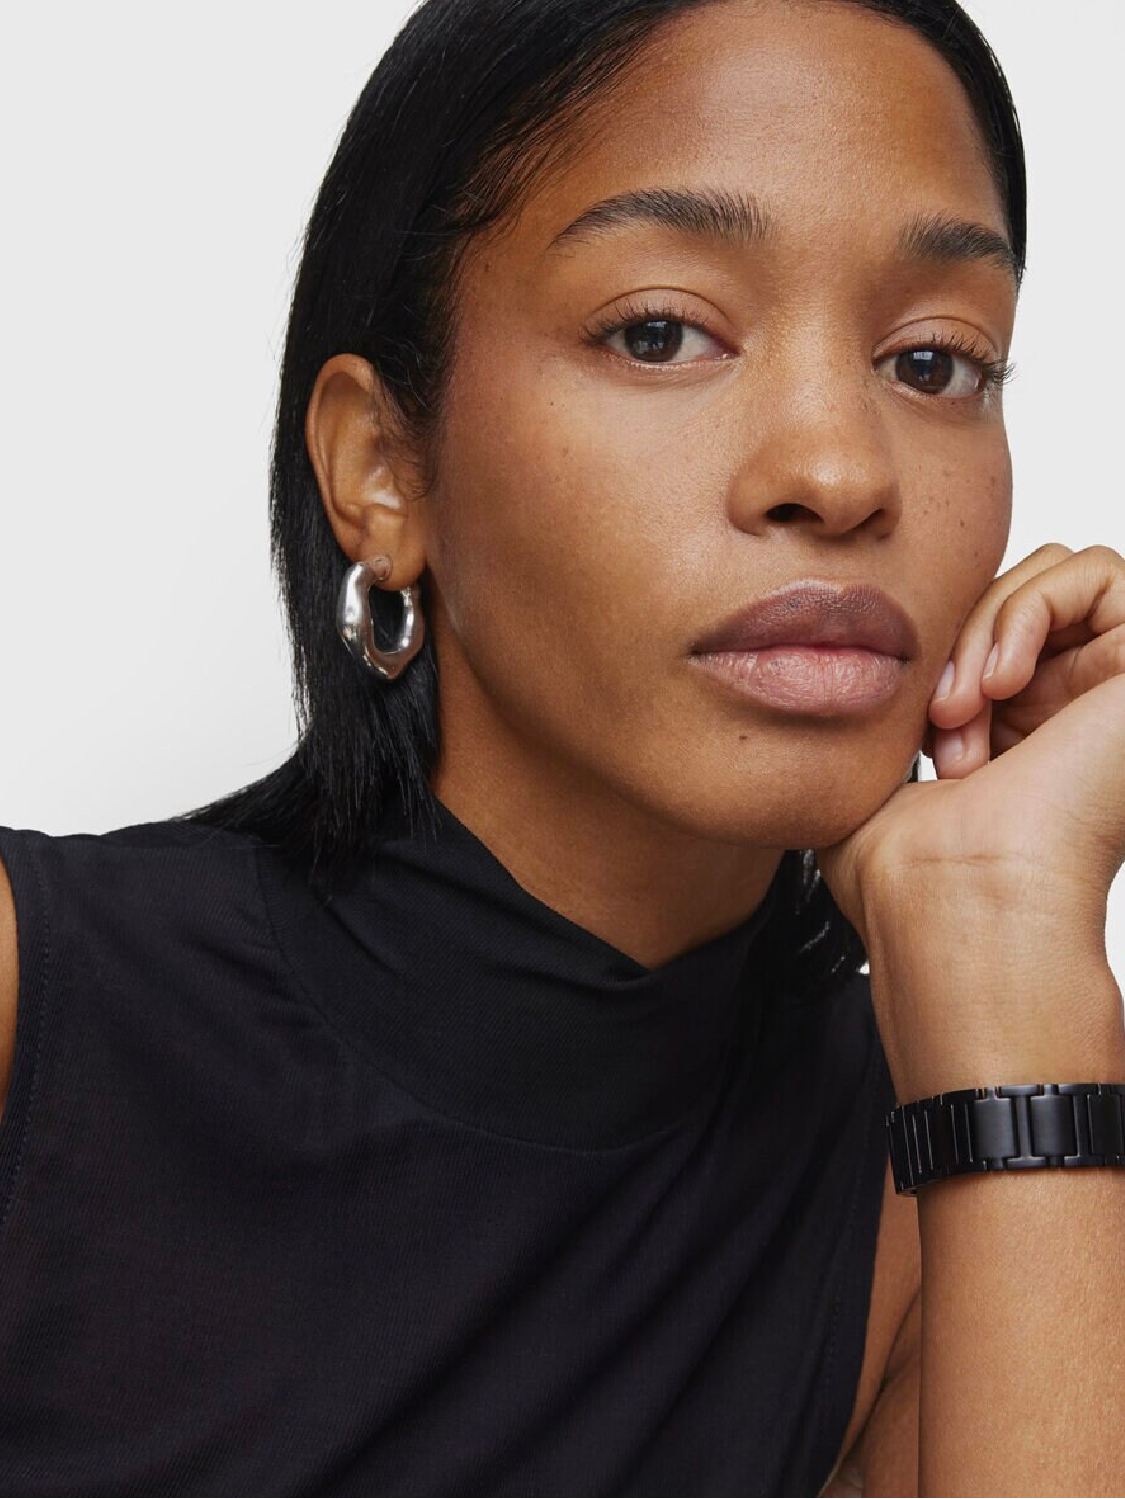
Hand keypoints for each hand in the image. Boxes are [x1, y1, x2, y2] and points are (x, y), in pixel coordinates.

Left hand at [814, 543, 1124, 1097]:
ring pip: (1055, 577)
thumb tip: (856, 666)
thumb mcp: (880, 774)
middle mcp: (1077, 709)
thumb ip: (888, 719)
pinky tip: (999, 683)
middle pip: (1017, 595)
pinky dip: (1030, 608)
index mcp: (1023, 733)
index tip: (918, 723)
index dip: (943, 653)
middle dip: (962, 640)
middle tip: (938, 715)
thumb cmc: (910, 865)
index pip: (985, 631)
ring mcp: (1115, 690)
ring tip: (963, 706)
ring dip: (988, 627)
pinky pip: (1103, 571)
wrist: (957, 897)